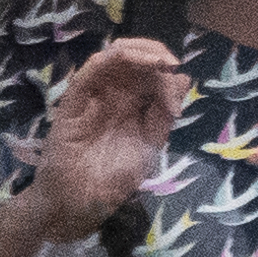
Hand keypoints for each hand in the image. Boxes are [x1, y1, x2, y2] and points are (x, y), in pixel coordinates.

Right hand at [25, 37, 188, 229]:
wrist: (80, 205)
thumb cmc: (112, 180)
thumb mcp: (150, 145)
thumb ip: (164, 113)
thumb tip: (183, 77)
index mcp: (132, 104)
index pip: (150, 73)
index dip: (168, 75)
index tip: (178, 101)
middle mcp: (113, 94)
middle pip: (134, 57)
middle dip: (157, 54)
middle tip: (171, 66)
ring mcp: (93, 95)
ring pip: (114, 56)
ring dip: (139, 51)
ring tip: (159, 62)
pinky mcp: (74, 100)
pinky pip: (91, 71)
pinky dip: (113, 59)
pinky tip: (134, 62)